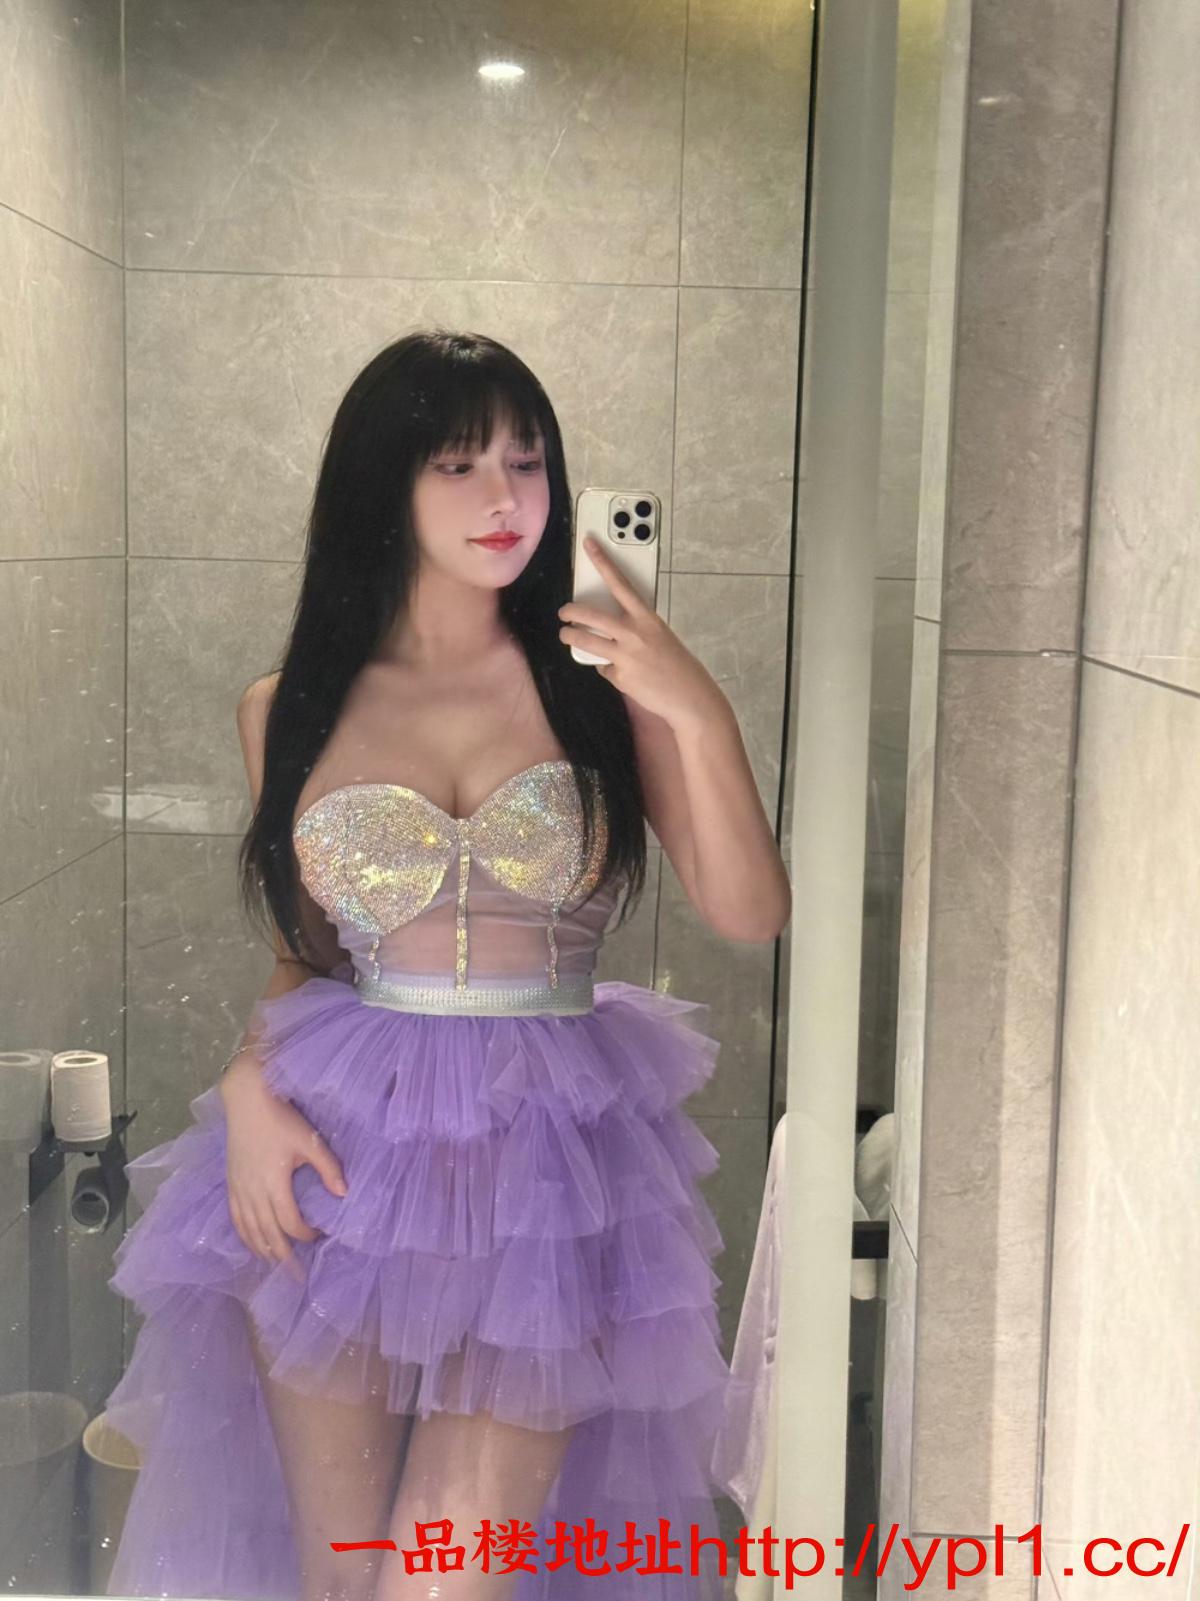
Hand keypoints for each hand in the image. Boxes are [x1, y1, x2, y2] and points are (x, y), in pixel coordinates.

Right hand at [220, 1062, 347, 1281]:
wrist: (246, 1099)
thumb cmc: (281, 1118)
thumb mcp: (309, 1141)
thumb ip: (328, 1168)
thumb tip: (343, 1194)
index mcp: (273, 1184)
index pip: (289, 1222)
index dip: (304, 1234)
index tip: (318, 1236)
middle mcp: (252, 1192)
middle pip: (267, 1234)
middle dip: (283, 1256)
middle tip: (295, 1276)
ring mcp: (238, 1189)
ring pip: (249, 1230)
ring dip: (263, 1250)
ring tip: (276, 1265)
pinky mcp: (230, 1183)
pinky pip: (235, 1218)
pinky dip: (245, 1236)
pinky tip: (253, 1244)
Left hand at [558, 535, 725, 729]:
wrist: (690, 696)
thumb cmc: (676, 663)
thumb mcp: (658, 635)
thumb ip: (635, 628)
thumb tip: (608, 630)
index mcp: (647, 617)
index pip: (620, 583)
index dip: (602, 561)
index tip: (588, 544)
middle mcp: (634, 633)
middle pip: (590, 615)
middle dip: (570, 612)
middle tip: (564, 613)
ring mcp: (625, 655)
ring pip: (584, 641)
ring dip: (570, 637)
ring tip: (566, 635)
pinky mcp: (619, 676)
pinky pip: (603, 668)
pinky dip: (607, 668)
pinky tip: (621, 673)